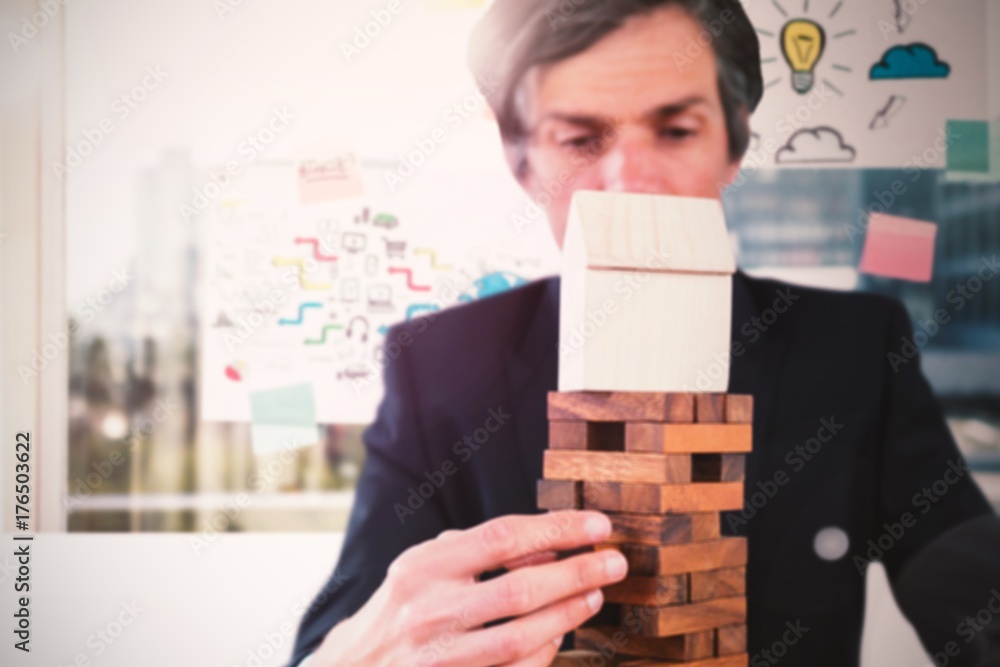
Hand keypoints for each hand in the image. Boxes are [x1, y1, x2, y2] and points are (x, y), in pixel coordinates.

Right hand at [310, 510, 627, 666]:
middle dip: (578, 573)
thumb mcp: (425, 566)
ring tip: (596, 594)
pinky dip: (546, 650)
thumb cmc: (404, 608)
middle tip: (614, 562)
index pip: (502, 538)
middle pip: (521, 589)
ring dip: (569, 613)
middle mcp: (428, 612)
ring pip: (523, 637)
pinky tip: (561, 631)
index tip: (598, 525)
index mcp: (422, 568)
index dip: (557, 529)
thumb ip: (476, 550)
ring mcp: (439, 658)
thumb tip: (548, 543)